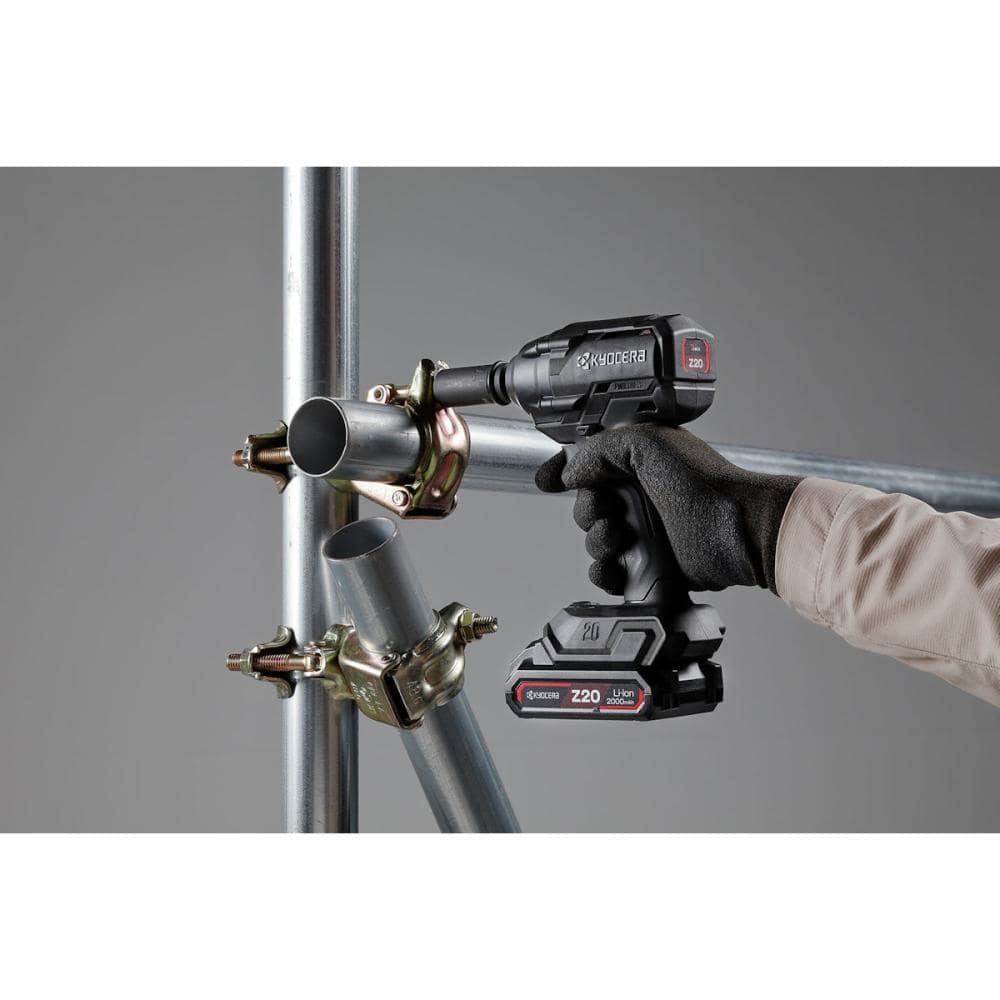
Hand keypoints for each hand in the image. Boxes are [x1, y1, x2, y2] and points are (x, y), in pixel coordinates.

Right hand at [535, 425, 801, 594]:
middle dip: (588, 511)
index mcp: (637, 462)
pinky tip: (613, 567)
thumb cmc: (703, 483)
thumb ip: (599, 450)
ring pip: (596, 541)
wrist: (735, 529)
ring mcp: (645, 531)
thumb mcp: (646, 443)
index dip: (564, 471)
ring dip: (598, 542)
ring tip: (619, 538)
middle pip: (587, 506)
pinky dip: (605, 572)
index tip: (548, 480)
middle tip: (608, 512)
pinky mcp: (650, 565)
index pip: (588, 464)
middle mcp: (640, 496)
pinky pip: (611, 573)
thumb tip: (571, 472)